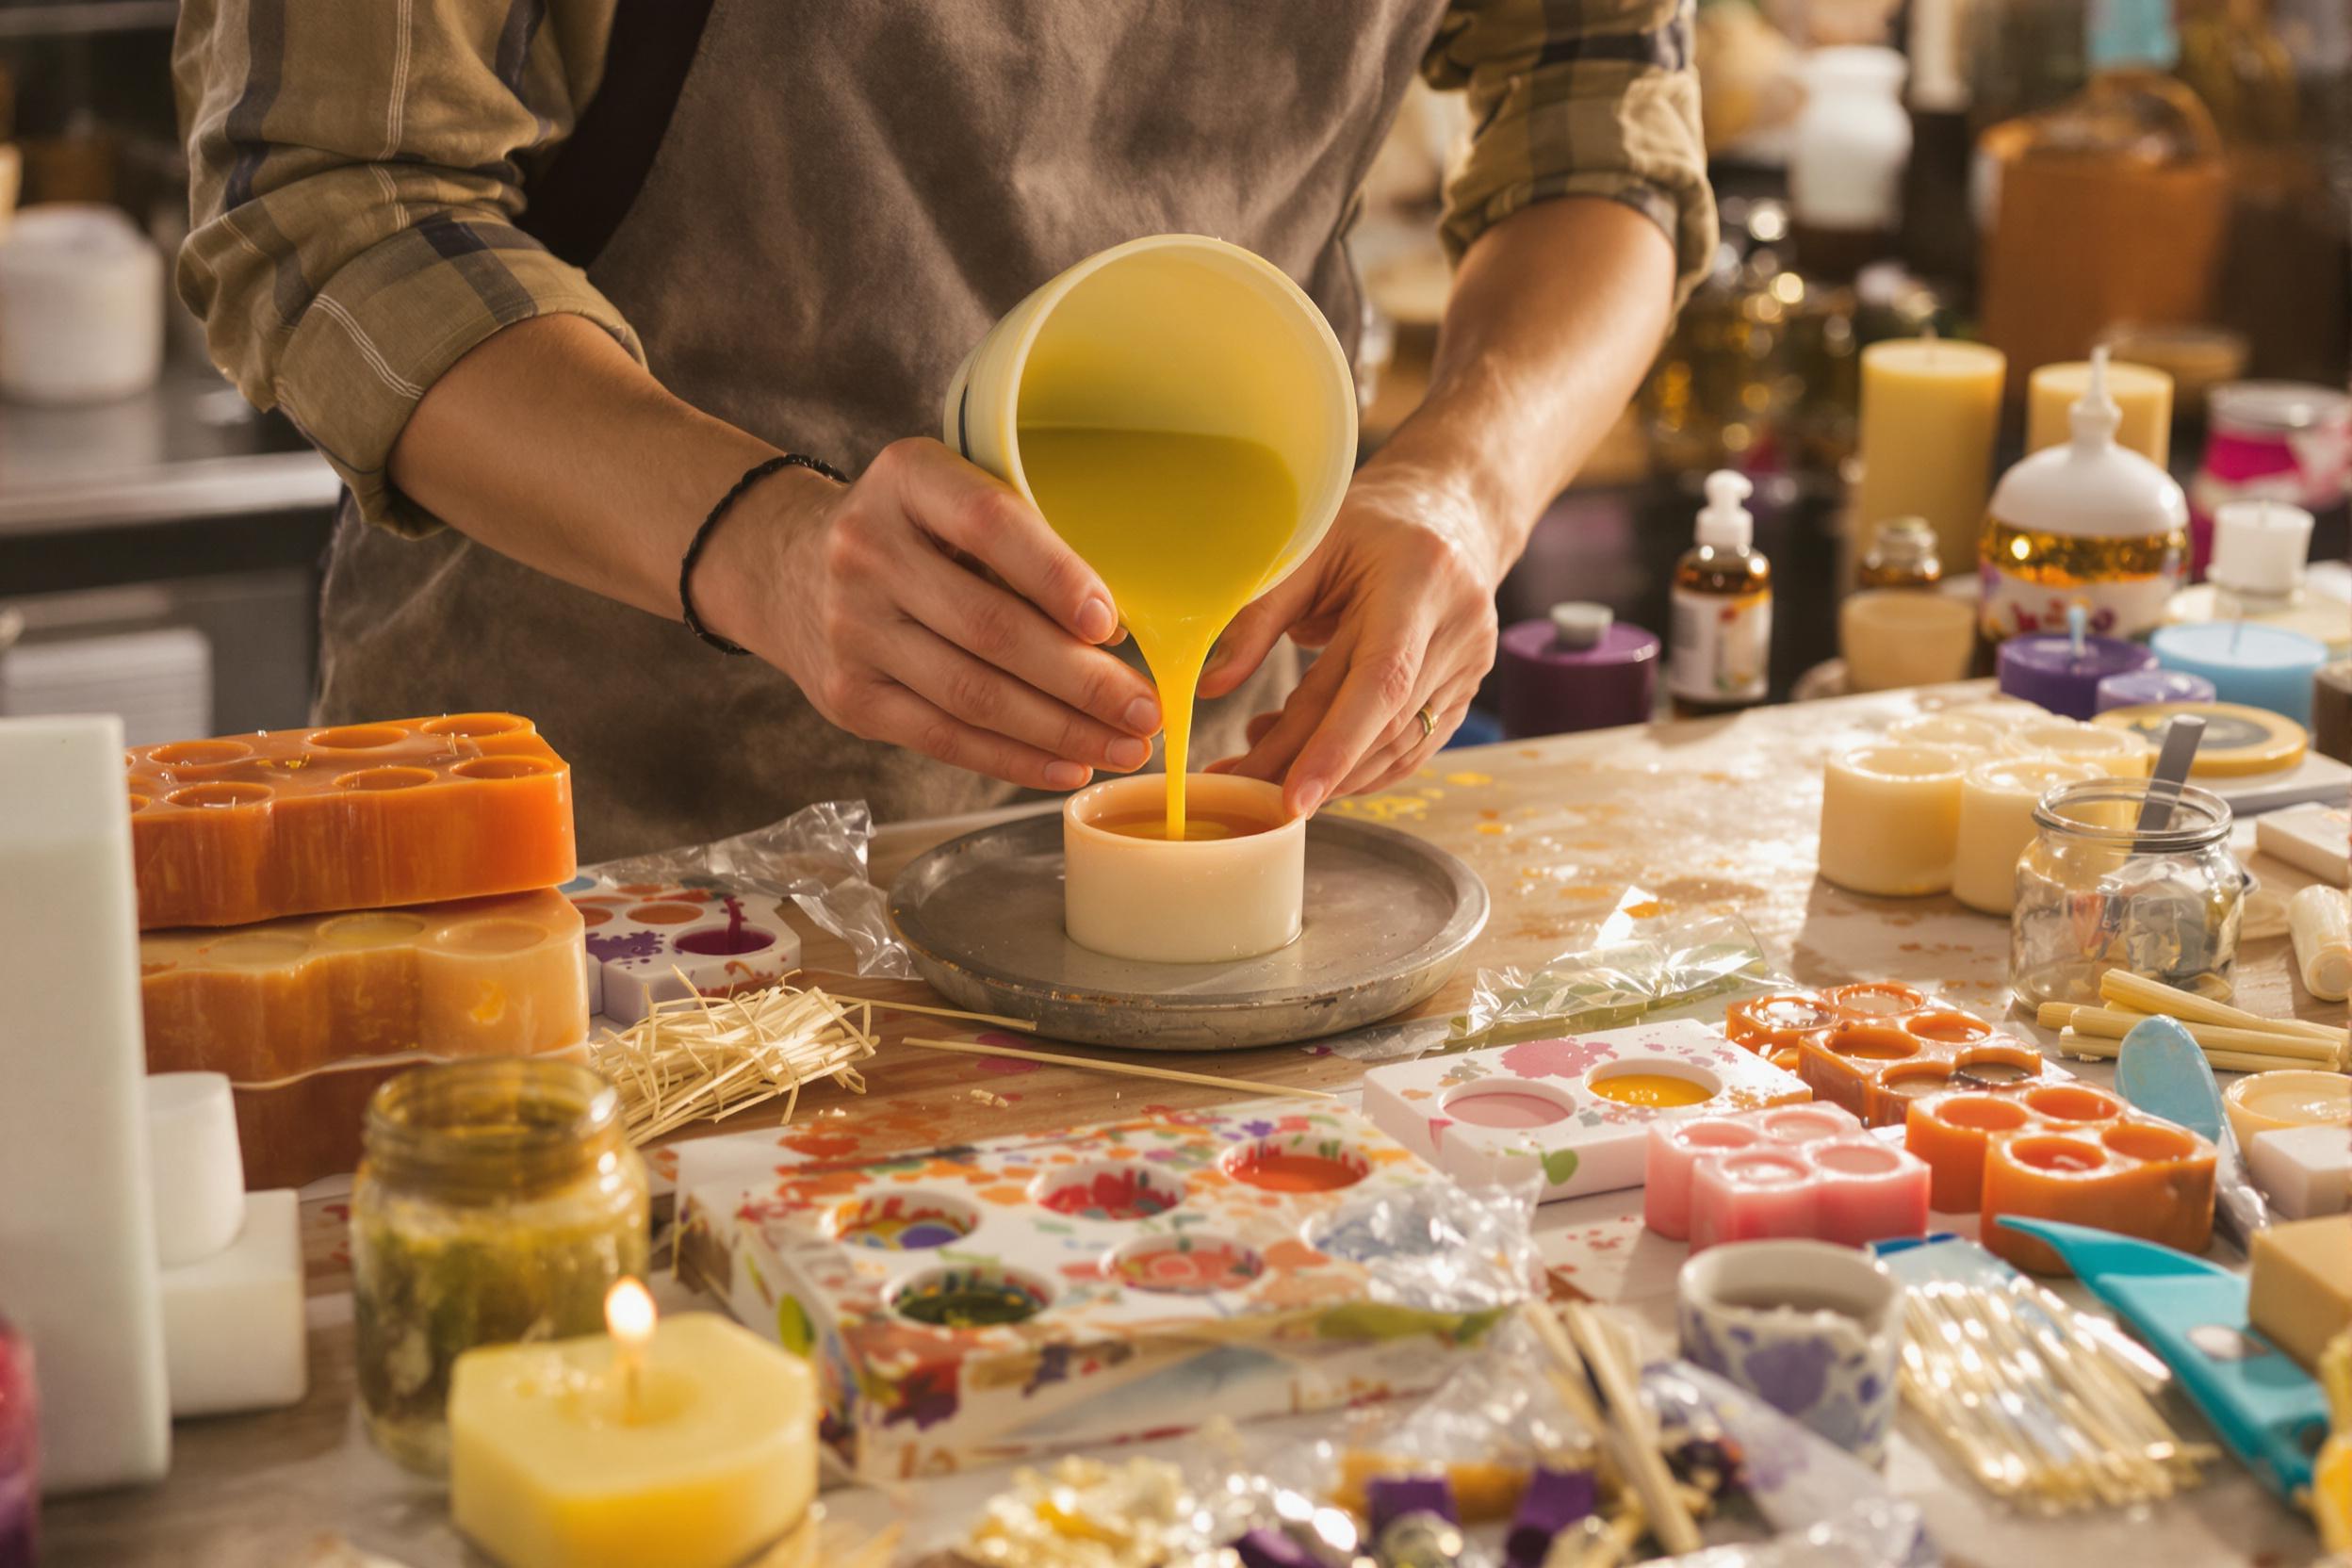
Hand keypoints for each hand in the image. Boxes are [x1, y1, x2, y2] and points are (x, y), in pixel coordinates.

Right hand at [700, 437, 1161, 791]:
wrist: (785, 567)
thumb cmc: (908, 531)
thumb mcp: (947, 493)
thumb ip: (1019, 533)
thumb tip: (1124, 622)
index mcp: (907, 479)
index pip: (989, 524)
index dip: (1057, 576)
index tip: (1117, 624)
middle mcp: (868, 550)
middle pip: (989, 627)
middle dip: (1081, 680)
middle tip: (1147, 708)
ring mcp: (850, 629)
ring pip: (972, 695)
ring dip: (1061, 729)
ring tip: (1125, 745)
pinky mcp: (847, 697)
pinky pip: (944, 738)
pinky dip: (1014, 758)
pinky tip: (1069, 764)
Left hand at [1200, 462, 1500, 814]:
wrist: (1450, 511)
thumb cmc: (1369, 523)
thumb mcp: (1309, 549)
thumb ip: (1260, 616)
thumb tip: (1212, 687)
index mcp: (1420, 578)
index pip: (1381, 679)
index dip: (1335, 746)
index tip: (1290, 798)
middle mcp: (1458, 626)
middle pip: (1383, 722)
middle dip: (1310, 767)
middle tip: (1242, 789)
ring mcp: (1471, 663)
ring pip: (1398, 746)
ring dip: (1330, 775)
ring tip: (1259, 773)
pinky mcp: (1467, 690)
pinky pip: (1411, 747)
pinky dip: (1357, 767)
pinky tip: (1304, 765)